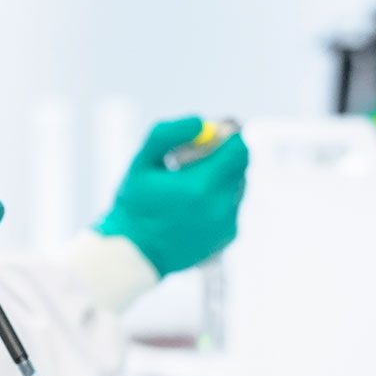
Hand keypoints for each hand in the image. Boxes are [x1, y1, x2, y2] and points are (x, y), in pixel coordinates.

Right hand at [95, 118, 247, 276]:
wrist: (134, 254)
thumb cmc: (134, 205)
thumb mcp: (141, 163)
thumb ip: (167, 134)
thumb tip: (201, 121)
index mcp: (201, 186)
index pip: (239, 148)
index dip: (227, 136)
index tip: (210, 136)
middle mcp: (221, 207)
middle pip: (241, 165)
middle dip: (221, 156)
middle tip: (192, 161)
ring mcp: (227, 224)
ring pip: (236, 185)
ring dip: (218, 178)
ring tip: (186, 188)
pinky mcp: (229, 236)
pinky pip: (232, 206)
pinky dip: (217, 200)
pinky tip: (190, 209)